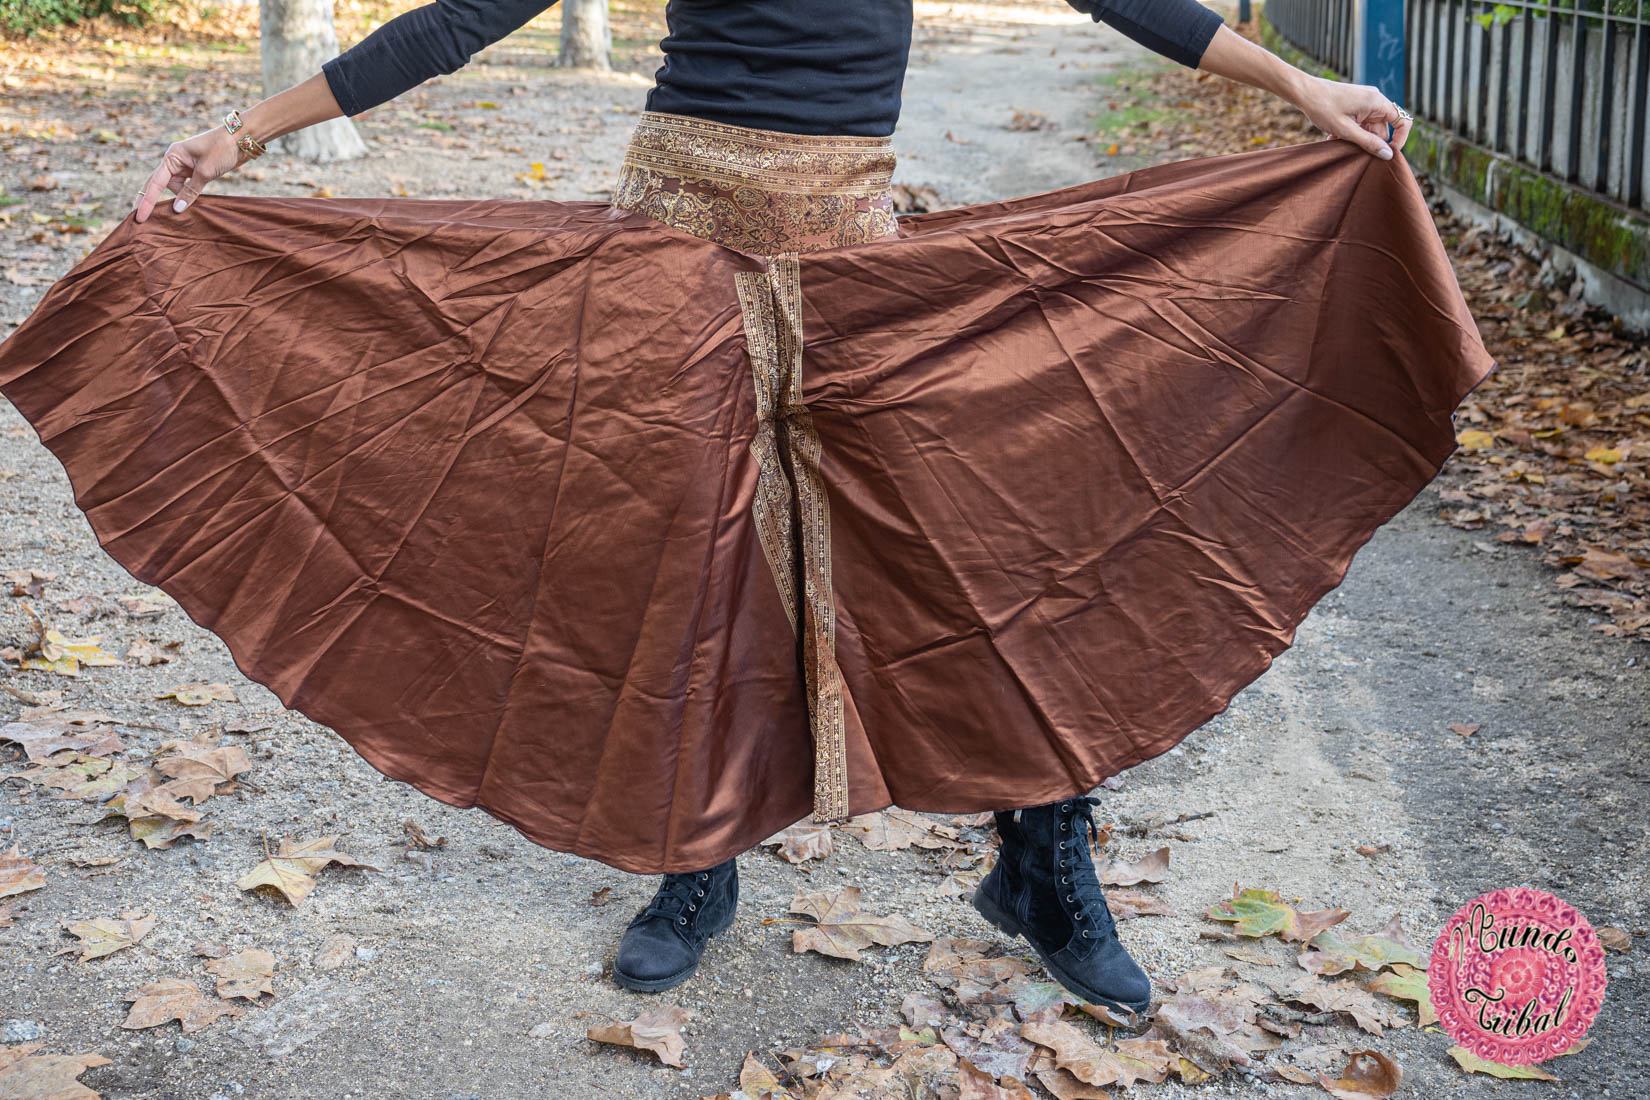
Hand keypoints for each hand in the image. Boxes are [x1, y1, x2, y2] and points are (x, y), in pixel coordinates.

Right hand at [133, 126, 241, 222]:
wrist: (242, 138)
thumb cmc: (222, 149)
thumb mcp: (205, 172)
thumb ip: (191, 191)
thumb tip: (177, 209)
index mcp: (172, 156)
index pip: (155, 182)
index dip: (147, 201)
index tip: (139, 216)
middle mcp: (175, 160)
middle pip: (159, 184)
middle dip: (151, 200)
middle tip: (142, 220)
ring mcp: (186, 165)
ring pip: (176, 187)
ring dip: (179, 198)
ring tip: (179, 214)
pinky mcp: (197, 170)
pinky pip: (187, 186)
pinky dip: (188, 196)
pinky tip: (188, 206)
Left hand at [1291, 74, 1409, 159]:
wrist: (1304, 92)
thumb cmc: (1323, 108)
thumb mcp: (1346, 131)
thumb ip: (1368, 143)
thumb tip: (1388, 155)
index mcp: (1377, 102)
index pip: (1403, 121)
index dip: (1400, 139)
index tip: (1388, 154)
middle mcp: (1375, 100)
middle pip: (1383, 128)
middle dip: (1369, 141)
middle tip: (1351, 149)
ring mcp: (1365, 101)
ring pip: (1370, 128)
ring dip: (1356, 138)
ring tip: (1337, 140)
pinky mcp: (1356, 104)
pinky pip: (1361, 122)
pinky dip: (1351, 131)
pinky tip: (1334, 136)